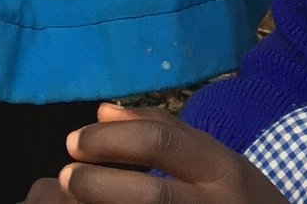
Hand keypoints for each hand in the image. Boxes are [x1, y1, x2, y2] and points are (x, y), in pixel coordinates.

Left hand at [29, 104, 288, 202]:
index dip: (110, 141)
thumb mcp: (216, 160)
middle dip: (99, 185)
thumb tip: (102, 111)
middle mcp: (220, 203)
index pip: (161, 143)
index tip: (73, 144)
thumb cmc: (241, 199)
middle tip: (64, 176)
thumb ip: (166, 133)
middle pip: (153, 195)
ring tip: (70, 200)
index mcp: (224, 167)